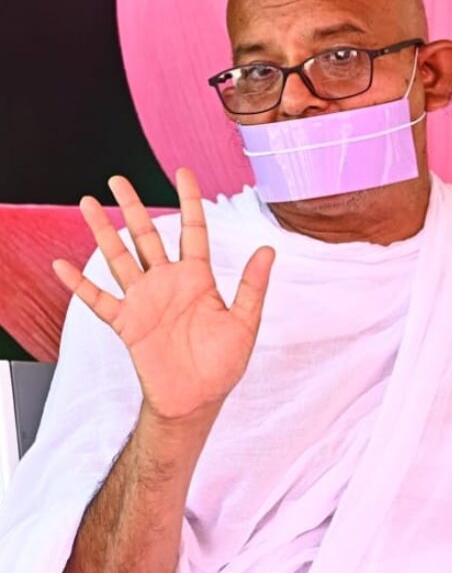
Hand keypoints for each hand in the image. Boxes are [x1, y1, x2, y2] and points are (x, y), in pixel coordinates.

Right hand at [52, 167, 274, 421]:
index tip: (183, 171)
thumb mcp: (244, 322)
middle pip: (147, 235)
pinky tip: (63, 265)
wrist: (197, 401)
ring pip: (119, 258)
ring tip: (88, 203)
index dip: (189, 200)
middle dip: (133, 206)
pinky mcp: (127, 324)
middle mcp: (168, 283)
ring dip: (103, 232)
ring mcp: (144, 301)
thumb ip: (252, 286)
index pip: (193, 229)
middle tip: (118, 178)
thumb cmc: (223, 363)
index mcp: (198, 278)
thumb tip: (268, 249)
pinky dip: (80, 284)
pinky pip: (99, 300)